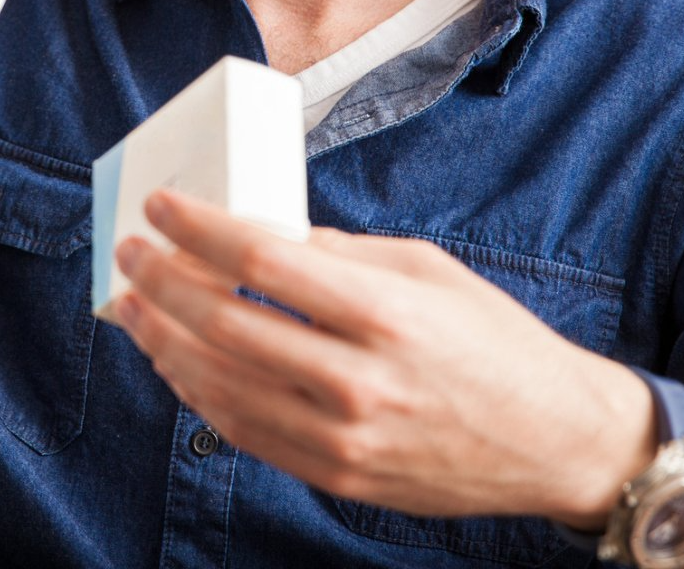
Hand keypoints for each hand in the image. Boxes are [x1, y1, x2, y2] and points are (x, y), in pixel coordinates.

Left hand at [113, 190, 653, 524]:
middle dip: (161, 281)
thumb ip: (336, 253)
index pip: (262, 262)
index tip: (160, 205)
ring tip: (133, 306)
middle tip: (130, 251)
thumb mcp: (425, 269)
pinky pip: (245, 432)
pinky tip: (177, 361)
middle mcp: (358, 380)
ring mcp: (344, 438)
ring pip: (219, 386)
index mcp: (384, 313)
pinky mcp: (338, 477)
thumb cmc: (492, 341)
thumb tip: (256, 235)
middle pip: (225, 324)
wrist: (553, 440)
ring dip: (162, 341)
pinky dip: (198, 393)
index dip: (198, 229)